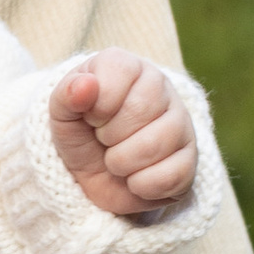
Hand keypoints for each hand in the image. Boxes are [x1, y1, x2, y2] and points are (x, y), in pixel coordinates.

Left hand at [50, 48, 196, 215]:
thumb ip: (67, 95)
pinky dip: (141, 185)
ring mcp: (182, 124)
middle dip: (108, 135)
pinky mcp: (190, 161)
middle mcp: (162, 88)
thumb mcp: (62, 114)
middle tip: (104, 139)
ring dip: (121, 163)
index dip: (97, 104)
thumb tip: (85, 84)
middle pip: (138, 110)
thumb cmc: (81, 134)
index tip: (91, 116)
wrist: (95, 176)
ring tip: (117, 159)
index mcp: (129, 67)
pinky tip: (134, 178)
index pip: (120, 72)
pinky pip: (171, 176)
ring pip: (154, 145)